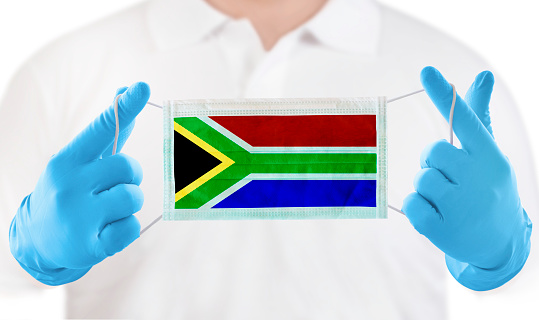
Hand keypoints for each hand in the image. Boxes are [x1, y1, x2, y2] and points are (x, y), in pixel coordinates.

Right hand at [9, 82, 150, 285]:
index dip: (125, 107)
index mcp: (68, 160)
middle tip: (114, 186)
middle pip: (129, 167)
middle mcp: (68, 185)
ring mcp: (77, 217)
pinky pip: (132, 228)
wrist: (38, 239)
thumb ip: (107, 131)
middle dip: (131, 177)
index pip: (101, 128)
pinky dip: (127, 229)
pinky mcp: (89, 246)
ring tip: (109, 209)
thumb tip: (124, 90)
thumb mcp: (80, 161)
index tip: (142, 87)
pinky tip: (107, 230)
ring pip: (134, 197)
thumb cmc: (70, 190)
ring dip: (130, 203)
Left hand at [403, 67, 531, 290]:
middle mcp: (481, 180)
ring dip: (425, 187)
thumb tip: (484, 75)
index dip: (443, 95)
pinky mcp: (446, 232)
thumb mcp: (489, 154)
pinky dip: (416, 208)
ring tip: (446, 199)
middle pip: (432, 152)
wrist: (501, 243)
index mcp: (491, 157)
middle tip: (448, 176)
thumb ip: (478, 117)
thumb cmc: (489, 187)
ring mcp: (465, 208)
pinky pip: (411, 206)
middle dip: (432, 162)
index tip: (425, 70)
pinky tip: (436, 215)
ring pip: (420, 179)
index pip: (464, 120)